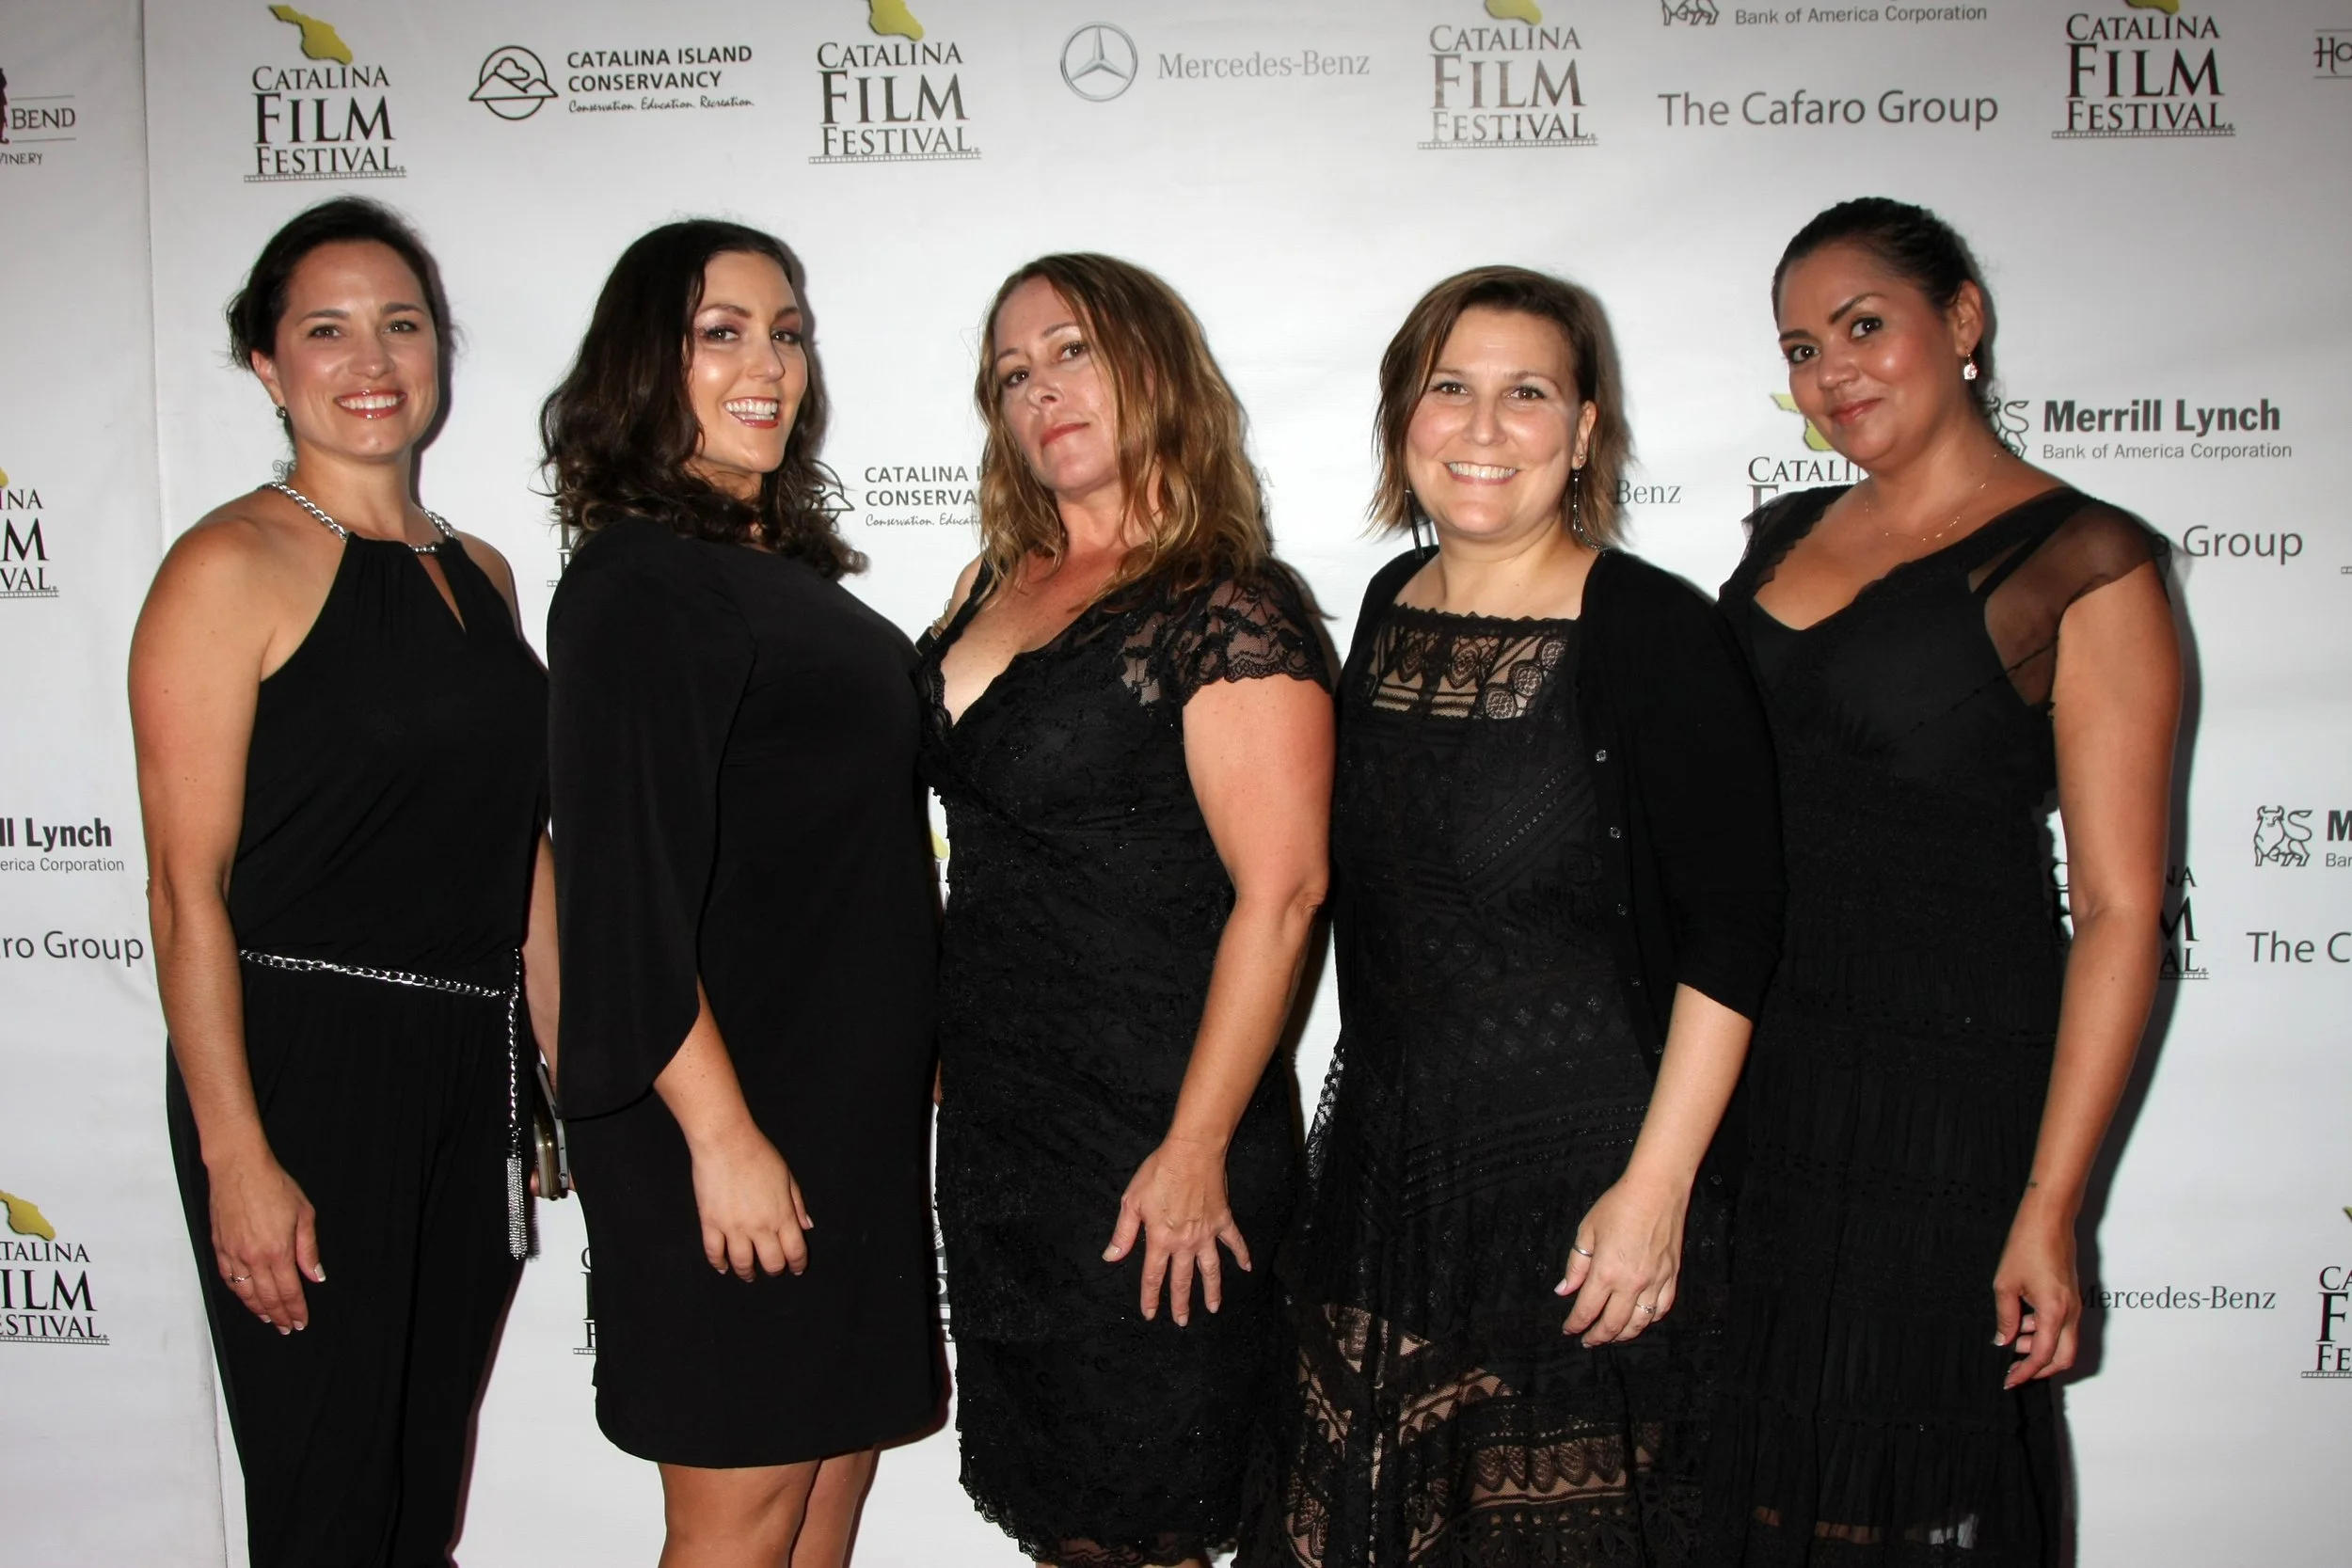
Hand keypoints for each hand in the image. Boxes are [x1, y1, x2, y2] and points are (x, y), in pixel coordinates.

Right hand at [206, 1145, 322, 1333]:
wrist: (239, 1168)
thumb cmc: (274, 1185)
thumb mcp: (304, 1214)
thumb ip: (308, 1249)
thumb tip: (315, 1276)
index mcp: (278, 1251)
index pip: (289, 1290)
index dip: (295, 1309)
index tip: (300, 1322)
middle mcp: (253, 1257)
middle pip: (267, 1297)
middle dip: (278, 1315)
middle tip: (286, 1328)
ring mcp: (233, 1254)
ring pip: (245, 1292)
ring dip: (257, 1309)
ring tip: (268, 1318)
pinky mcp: (219, 1247)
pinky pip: (228, 1278)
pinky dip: (238, 1293)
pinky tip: (245, 1297)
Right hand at [686, 1121, 811, 1279]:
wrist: (726, 1142)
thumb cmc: (759, 1154)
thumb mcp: (787, 1176)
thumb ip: (797, 1204)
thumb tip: (807, 1227)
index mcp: (782, 1214)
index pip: (794, 1251)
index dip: (797, 1264)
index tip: (797, 1268)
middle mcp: (760, 1226)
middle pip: (771, 1262)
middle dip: (775, 1270)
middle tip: (773, 1269)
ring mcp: (733, 1226)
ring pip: (742, 1263)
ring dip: (747, 1272)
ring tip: (748, 1274)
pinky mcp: (710, 1222)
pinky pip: (713, 1251)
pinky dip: (718, 1263)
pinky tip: (723, 1267)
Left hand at [1103, 1136, 1249, 1326]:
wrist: (1192, 1153)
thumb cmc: (1158, 1173)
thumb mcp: (1132, 1202)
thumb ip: (1123, 1233)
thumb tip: (1111, 1257)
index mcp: (1161, 1239)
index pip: (1154, 1276)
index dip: (1151, 1297)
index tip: (1150, 1314)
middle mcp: (1185, 1242)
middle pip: (1183, 1279)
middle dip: (1182, 1303)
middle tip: (1183, 1322)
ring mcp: (1207, 1233)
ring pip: (1211, 1269)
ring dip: (1212, 1290)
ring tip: (1214, 1308)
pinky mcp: (1223, 1220)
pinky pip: (1234, 1242)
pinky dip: (1242, 1255)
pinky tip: (1247, 1268)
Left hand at [1558, 1173, 1688, 1345]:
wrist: (1656, 1190)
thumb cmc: (1618, 1205)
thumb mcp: (1587, 1231)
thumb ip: (1576, 1265)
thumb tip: (1564, 1290)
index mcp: (1606, 1271)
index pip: (1587, 1309)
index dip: (1576, 1324)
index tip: (1569, 1330)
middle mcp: (1631, 1283)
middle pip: (1612, 1323)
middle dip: (1597, 1337)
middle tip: (1587, 1341)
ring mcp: (1655, 1282)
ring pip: (1639, 1323)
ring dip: (1623, 1335)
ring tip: (1611, 1337)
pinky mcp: (1672, 1276)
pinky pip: (1662, 1308)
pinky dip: (1650, 1320)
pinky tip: (1640, 1321)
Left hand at [1993, 1197, 2080, 1388]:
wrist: (2048, 1218)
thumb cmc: (2027, 1244)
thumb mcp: (2006, 1284)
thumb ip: (2006, 1317)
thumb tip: (2003, 1341)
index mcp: (2055, 1311)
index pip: (2043, 1356)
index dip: (2025, 1372)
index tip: (2009, 1380)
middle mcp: (2071, 1312)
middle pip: (2063, 1357)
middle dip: (2039, 1368)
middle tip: (2014, 1370)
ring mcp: (2073, 1304)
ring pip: (2063, 1342)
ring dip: (2039, 1347)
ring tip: (2012, 1338)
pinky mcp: (2070, 1296)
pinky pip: (2062, 1325)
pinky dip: (2043, 1331)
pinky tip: (2021, 1321)